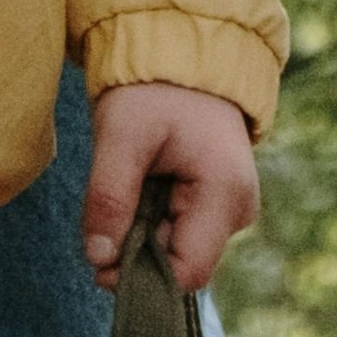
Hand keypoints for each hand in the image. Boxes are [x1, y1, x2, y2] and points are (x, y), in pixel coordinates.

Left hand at [82, 82, 259, 298]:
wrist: (182, 59)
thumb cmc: (154, 91)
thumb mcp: (121, 137)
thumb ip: (109, 199)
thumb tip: (98, 258)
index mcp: (224, 195)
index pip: (188, 272)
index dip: (141, 278)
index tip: (99, 262)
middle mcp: (237, 211)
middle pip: (180, 264)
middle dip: (136, 251)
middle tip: (106, 212)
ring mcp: (230, 209)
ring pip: (175, 250)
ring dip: (139, 234)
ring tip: (126, 187)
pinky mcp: (216, 205)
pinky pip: (177, 231)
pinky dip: (148, 221)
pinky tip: (139, 189)